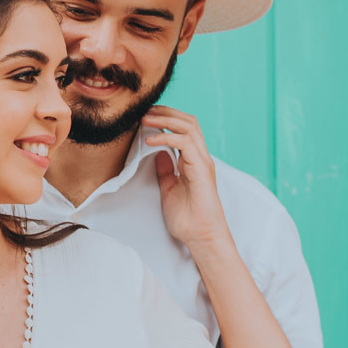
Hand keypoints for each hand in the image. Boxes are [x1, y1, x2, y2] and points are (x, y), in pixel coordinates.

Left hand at [144, 106, 231, 248]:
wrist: (201, 236)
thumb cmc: (188, 219)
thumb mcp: (169, 190)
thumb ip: (165, 172)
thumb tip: (158, 155)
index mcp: (193, 161)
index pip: (183, 129)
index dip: (166, 119)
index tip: (146, 117)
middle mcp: (200, 157)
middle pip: (188, 121)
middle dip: (166, 112)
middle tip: (144, 111)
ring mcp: (202, 161)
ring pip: (188, 127)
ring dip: (165, 119)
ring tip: (146, 119)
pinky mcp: (201, 169)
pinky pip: (185, 143)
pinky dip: (166, 137)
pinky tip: (150, 140)